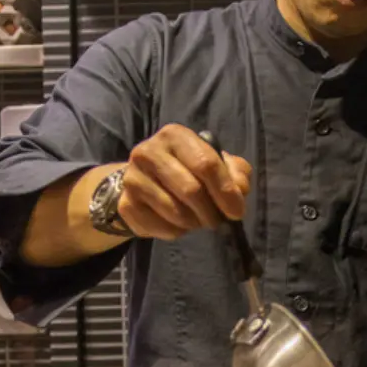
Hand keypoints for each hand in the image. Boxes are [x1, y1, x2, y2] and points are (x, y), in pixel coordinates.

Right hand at [117, 125, 252, 239]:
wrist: (144, 182)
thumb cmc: (186, 170)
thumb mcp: (216, 163)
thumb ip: (235, 172)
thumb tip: (240, 190)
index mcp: (175, 135)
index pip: (206, 164)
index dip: (226, 191)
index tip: (236, 212)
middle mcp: (149, 151)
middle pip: (191, 190)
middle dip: (211, 211)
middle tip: (217, 221)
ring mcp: (133, 178)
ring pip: (176, 212)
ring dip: (194, 222)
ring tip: (197, 219)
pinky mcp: (126, 204)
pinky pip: (160, 226)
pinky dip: (176, 231)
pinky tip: (177, 222)